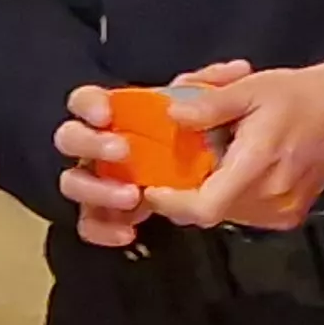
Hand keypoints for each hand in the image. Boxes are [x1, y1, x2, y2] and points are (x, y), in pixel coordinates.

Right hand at [54, 60, 247, 247]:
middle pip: (71, 138)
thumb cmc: (233, 128)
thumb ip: (220, 92)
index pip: (87, 100)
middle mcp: (108, 141)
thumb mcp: (239, 100)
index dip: (89, 104)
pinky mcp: (118, 211)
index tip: (107, 114)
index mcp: (127, 110)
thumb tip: (189, 101)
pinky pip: (95, 222)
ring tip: (133, 195)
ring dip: (96, 189)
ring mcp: (109, 177)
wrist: (251, 173)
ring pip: (76, 182)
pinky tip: (128, 232)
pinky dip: (103, 229)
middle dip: (90, 144)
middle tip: (122, 151)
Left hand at [149, 57, 323, 233]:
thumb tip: (171, 115)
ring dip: (210, 191)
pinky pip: (245, 213)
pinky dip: (232, 195)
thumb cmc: (301, 94)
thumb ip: (210, 104)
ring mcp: (283, 211)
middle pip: (208, 210)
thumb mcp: (251, 87)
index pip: (204, 207)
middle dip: (187, 190)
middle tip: (180, 161)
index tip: (153, 187)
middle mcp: (271, 197)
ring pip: (225, 213)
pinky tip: (237, 168)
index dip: (171, 203)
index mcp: (258, 165)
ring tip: (215, 158)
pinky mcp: (290, 215)